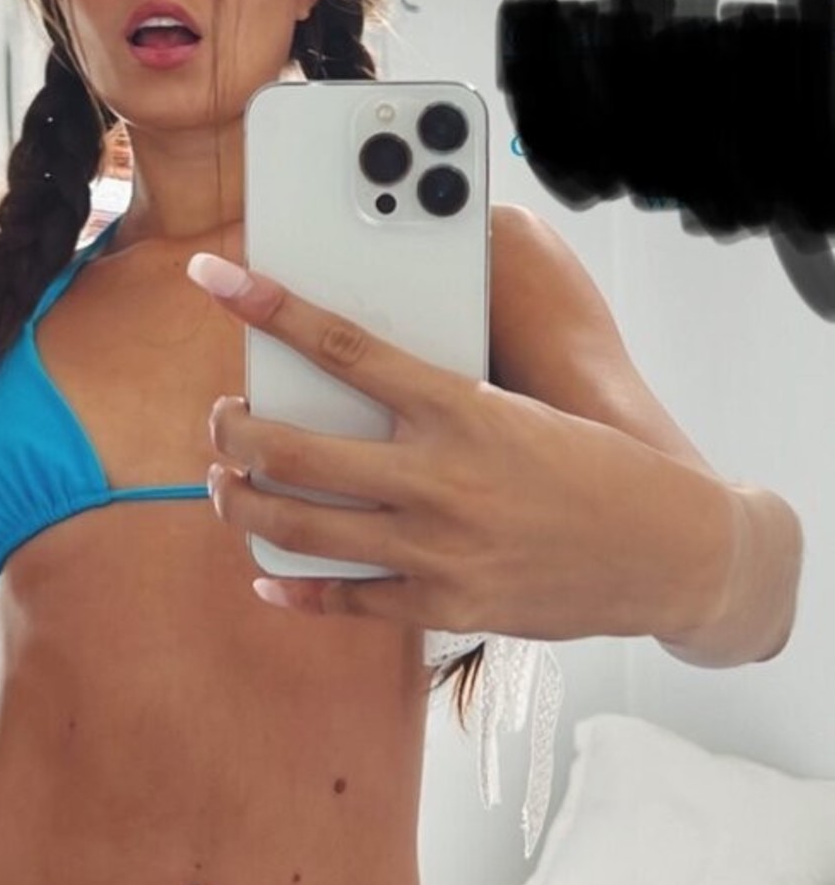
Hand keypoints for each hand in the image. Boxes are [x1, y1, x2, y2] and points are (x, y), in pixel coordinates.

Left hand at [187, 253, 729, 640]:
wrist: (668, 552)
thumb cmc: (598, 469)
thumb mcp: (522, 408)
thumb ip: (442, 402)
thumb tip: (365, 384)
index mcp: (461, 408)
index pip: (340, 345)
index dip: (267, 307)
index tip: (216, 279)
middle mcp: (437, 478)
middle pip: (289, 448)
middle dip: (232, 431)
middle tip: (223, 418)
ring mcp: (434, 549)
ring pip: (296, 526)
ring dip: (240, 503)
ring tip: (225, 485)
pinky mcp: (442, 605)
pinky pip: (342, 601)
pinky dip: (294, 589)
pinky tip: (267, 578)